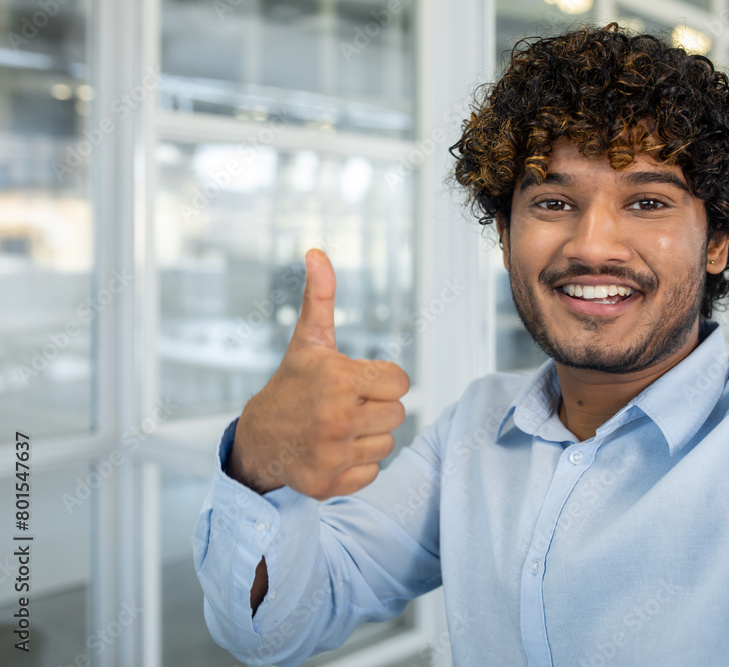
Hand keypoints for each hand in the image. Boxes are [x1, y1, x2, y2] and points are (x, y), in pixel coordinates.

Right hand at [229, 249, 408, 498]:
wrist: (257, 438)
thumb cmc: (293, 384)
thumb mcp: (309, 341)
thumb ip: (320, 296)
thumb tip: (316, 251)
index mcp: (338, 379)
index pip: (401, 383)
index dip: (383, 381)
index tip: (359, 382)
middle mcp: (336, 418)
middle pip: (398, 415)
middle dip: (376, 409)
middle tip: (346, 406)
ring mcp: (331, 454)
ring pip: (386, 444)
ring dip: (367, 437)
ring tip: (338, 428)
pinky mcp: (328, 484)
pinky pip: (372, 473)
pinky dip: (356, 465)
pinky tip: (332, 452)